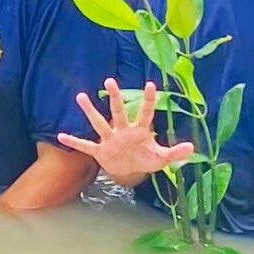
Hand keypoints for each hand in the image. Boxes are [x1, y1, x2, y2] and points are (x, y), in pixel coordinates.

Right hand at [57, 79, 195, 182]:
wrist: (130, 172)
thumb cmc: (146, 160)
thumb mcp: (162, 158)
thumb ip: (174, 152)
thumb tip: (192, 148)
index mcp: (140, 131)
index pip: (145, 113)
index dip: (148, 101)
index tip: (150, 85)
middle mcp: (123, 131)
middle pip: (118, 112)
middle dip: (115, 98)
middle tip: (110, 82)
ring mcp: (110, 140)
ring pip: (99, 123)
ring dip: (90, 111)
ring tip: (80, 96)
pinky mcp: (100, 152)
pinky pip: (85, 146)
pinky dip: (74, 142)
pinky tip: (61, 136)